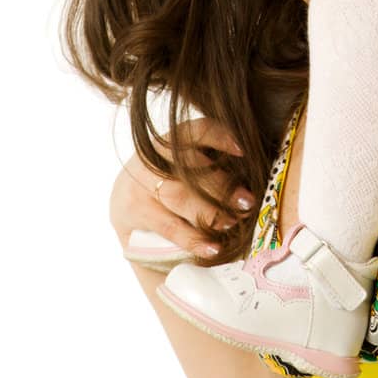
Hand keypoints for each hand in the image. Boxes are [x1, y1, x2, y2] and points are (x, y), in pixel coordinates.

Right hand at [109, 118, 254, 260]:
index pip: (196, 130)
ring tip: (232, 223)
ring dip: (211, 212)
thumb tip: (253, 171)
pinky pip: (169, 226)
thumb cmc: (168, 178)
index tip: (242, 151)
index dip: (219, 137)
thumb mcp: (182, 162)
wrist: (124, 198)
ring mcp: (140, 183)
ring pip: (179, 197)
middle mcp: (152, 157)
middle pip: (189, 168)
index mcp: (171, 139)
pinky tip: (213, 247)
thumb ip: (210, 161)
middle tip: (247, 201)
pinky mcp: (134, 212)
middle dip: (222, 186)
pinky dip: (193, 238)